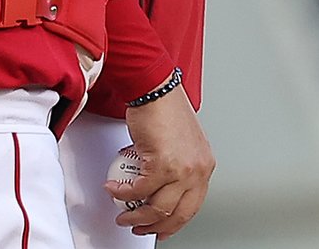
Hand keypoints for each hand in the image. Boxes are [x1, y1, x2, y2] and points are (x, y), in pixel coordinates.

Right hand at [112, 83, 214, 237]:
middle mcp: (197, 169)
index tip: (161, 228)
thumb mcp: (182, 144)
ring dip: (135, 215)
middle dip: (153, 225)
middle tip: (138, 225)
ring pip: (156, 208)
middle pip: (176, 213)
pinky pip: (137, 190)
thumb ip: (178, 167)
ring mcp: (181, 169)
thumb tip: (161, 188)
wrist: (156, 90)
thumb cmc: (166, 109)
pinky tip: (114, 188)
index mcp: (204, 165)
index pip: (192, 206)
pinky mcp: (161, 164)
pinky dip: (122, 193)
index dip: (174, 222)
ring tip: (123, 212)